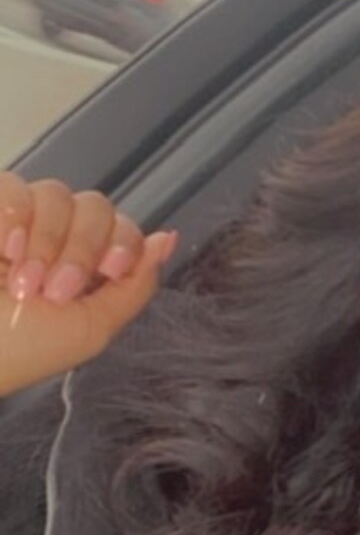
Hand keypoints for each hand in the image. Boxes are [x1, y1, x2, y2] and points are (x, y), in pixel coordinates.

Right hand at [0, 173, 176, 396]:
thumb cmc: (23, 349)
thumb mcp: (91, 328)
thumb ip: (135, 285)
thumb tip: (167, 239)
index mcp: (88, 268)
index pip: (123, 228)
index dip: (123, 243)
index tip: (109, 269)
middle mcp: (57, 237)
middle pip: (95, 207)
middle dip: (81, 248)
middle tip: (56, 289)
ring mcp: (20, 220)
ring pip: (56, 194)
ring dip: (45, 241)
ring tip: (21, 283)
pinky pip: (13, 185)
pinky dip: (12, 217)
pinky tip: (4, 251)